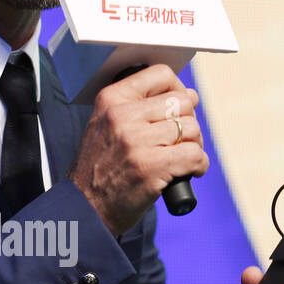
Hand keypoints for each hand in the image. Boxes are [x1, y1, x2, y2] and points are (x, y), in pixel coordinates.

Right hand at [68, 65, 208, 237]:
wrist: (85, 208)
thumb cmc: (101, 169)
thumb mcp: (106, 126)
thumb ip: (138, 108)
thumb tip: (188, 96)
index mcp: (111, 99)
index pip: (160, 74)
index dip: (178, 89)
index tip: (179, 108)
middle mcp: (123, 115)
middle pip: (182, 102)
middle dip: (189, 121)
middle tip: (181, 141)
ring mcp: (137, 141)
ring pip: (192, 128)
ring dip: (195, 146)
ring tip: (183, 159)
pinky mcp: (151, 166)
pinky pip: (195, 155)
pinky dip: (199, 166)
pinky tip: (188, 173)